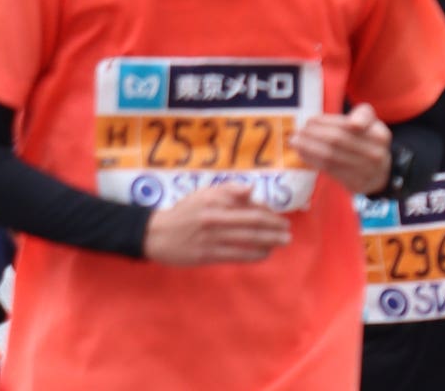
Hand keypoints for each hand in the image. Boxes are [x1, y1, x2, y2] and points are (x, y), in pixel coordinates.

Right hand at [141, 183, 291, 265]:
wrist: (156, 234)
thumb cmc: (185, 211)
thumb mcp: (204, 193)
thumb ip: (229, 190)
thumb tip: (252, 190)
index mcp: (216, 202)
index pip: (250, 207)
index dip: (269, 213)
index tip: (279, 218)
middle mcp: (215, 219)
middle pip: (253, 223)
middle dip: (274, 228)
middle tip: (288, 232)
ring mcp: (210, 238)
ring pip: (246, 240)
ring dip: (268, 242)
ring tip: (283, 242)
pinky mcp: (206, 255)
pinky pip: (235, 255)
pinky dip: (252, 255)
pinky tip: (264, 254)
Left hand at [292, 103, 392, 194]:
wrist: (380, 173)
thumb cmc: (369, 141)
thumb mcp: (372, 124)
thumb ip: (363, 115)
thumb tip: (353, 123)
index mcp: (380, 135)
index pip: (348, 126)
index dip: (327, 122)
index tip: (310, 120)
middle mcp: (375, 153)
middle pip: (337, 141)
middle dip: (314, 135)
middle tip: (298, 131)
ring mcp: (365, 170)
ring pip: (330, 156)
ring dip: (308, 148)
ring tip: (295, 142)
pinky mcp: (354, 183)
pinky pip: (329, 169)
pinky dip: (313, 160)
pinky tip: (303, 153)